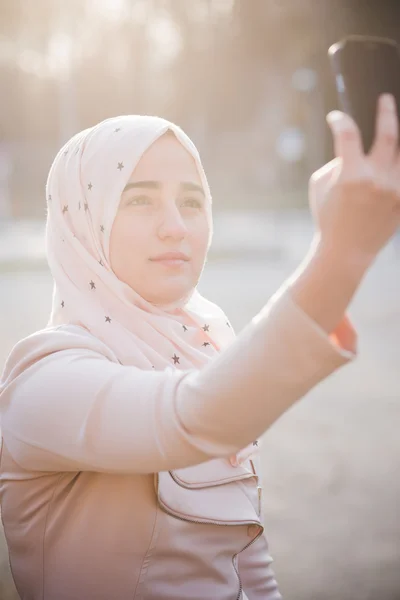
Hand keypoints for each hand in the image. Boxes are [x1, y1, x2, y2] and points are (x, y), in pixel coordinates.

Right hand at [309, 94, 399, 268]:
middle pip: (390, 135)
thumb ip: (338, 162)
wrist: (346, 251)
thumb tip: (354, 149)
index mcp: (351, 176)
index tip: (335, 118)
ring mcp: (394, 191)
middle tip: (386, 99)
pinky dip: (399, 165)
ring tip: (396, 129)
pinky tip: (395, 158)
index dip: (340, 120)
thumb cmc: (328, 217)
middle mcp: (377, 180)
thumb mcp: (320, 187)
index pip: (348, 134)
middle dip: (387, 112)